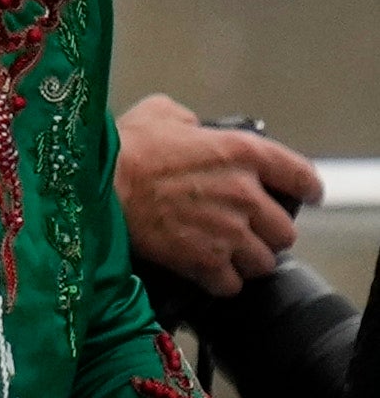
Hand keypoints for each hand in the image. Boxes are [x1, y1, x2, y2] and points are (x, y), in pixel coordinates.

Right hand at [128, 91, 321, 298]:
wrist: (92, 186)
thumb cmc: (122, 149)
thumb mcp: (158, 113)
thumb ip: (188, 120)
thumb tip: (192, 127)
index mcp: (241, 153)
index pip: (301, 175)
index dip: (306, 188)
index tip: (304, 195)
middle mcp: (244, 194)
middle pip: (285, 231)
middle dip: (267, 233)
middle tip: (246, 229)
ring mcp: (228, 232)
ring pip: (263, 262)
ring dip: (246, 260)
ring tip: (226, 254)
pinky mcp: (204, 261)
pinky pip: (231, 284)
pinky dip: (221, 282)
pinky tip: (206, 271)